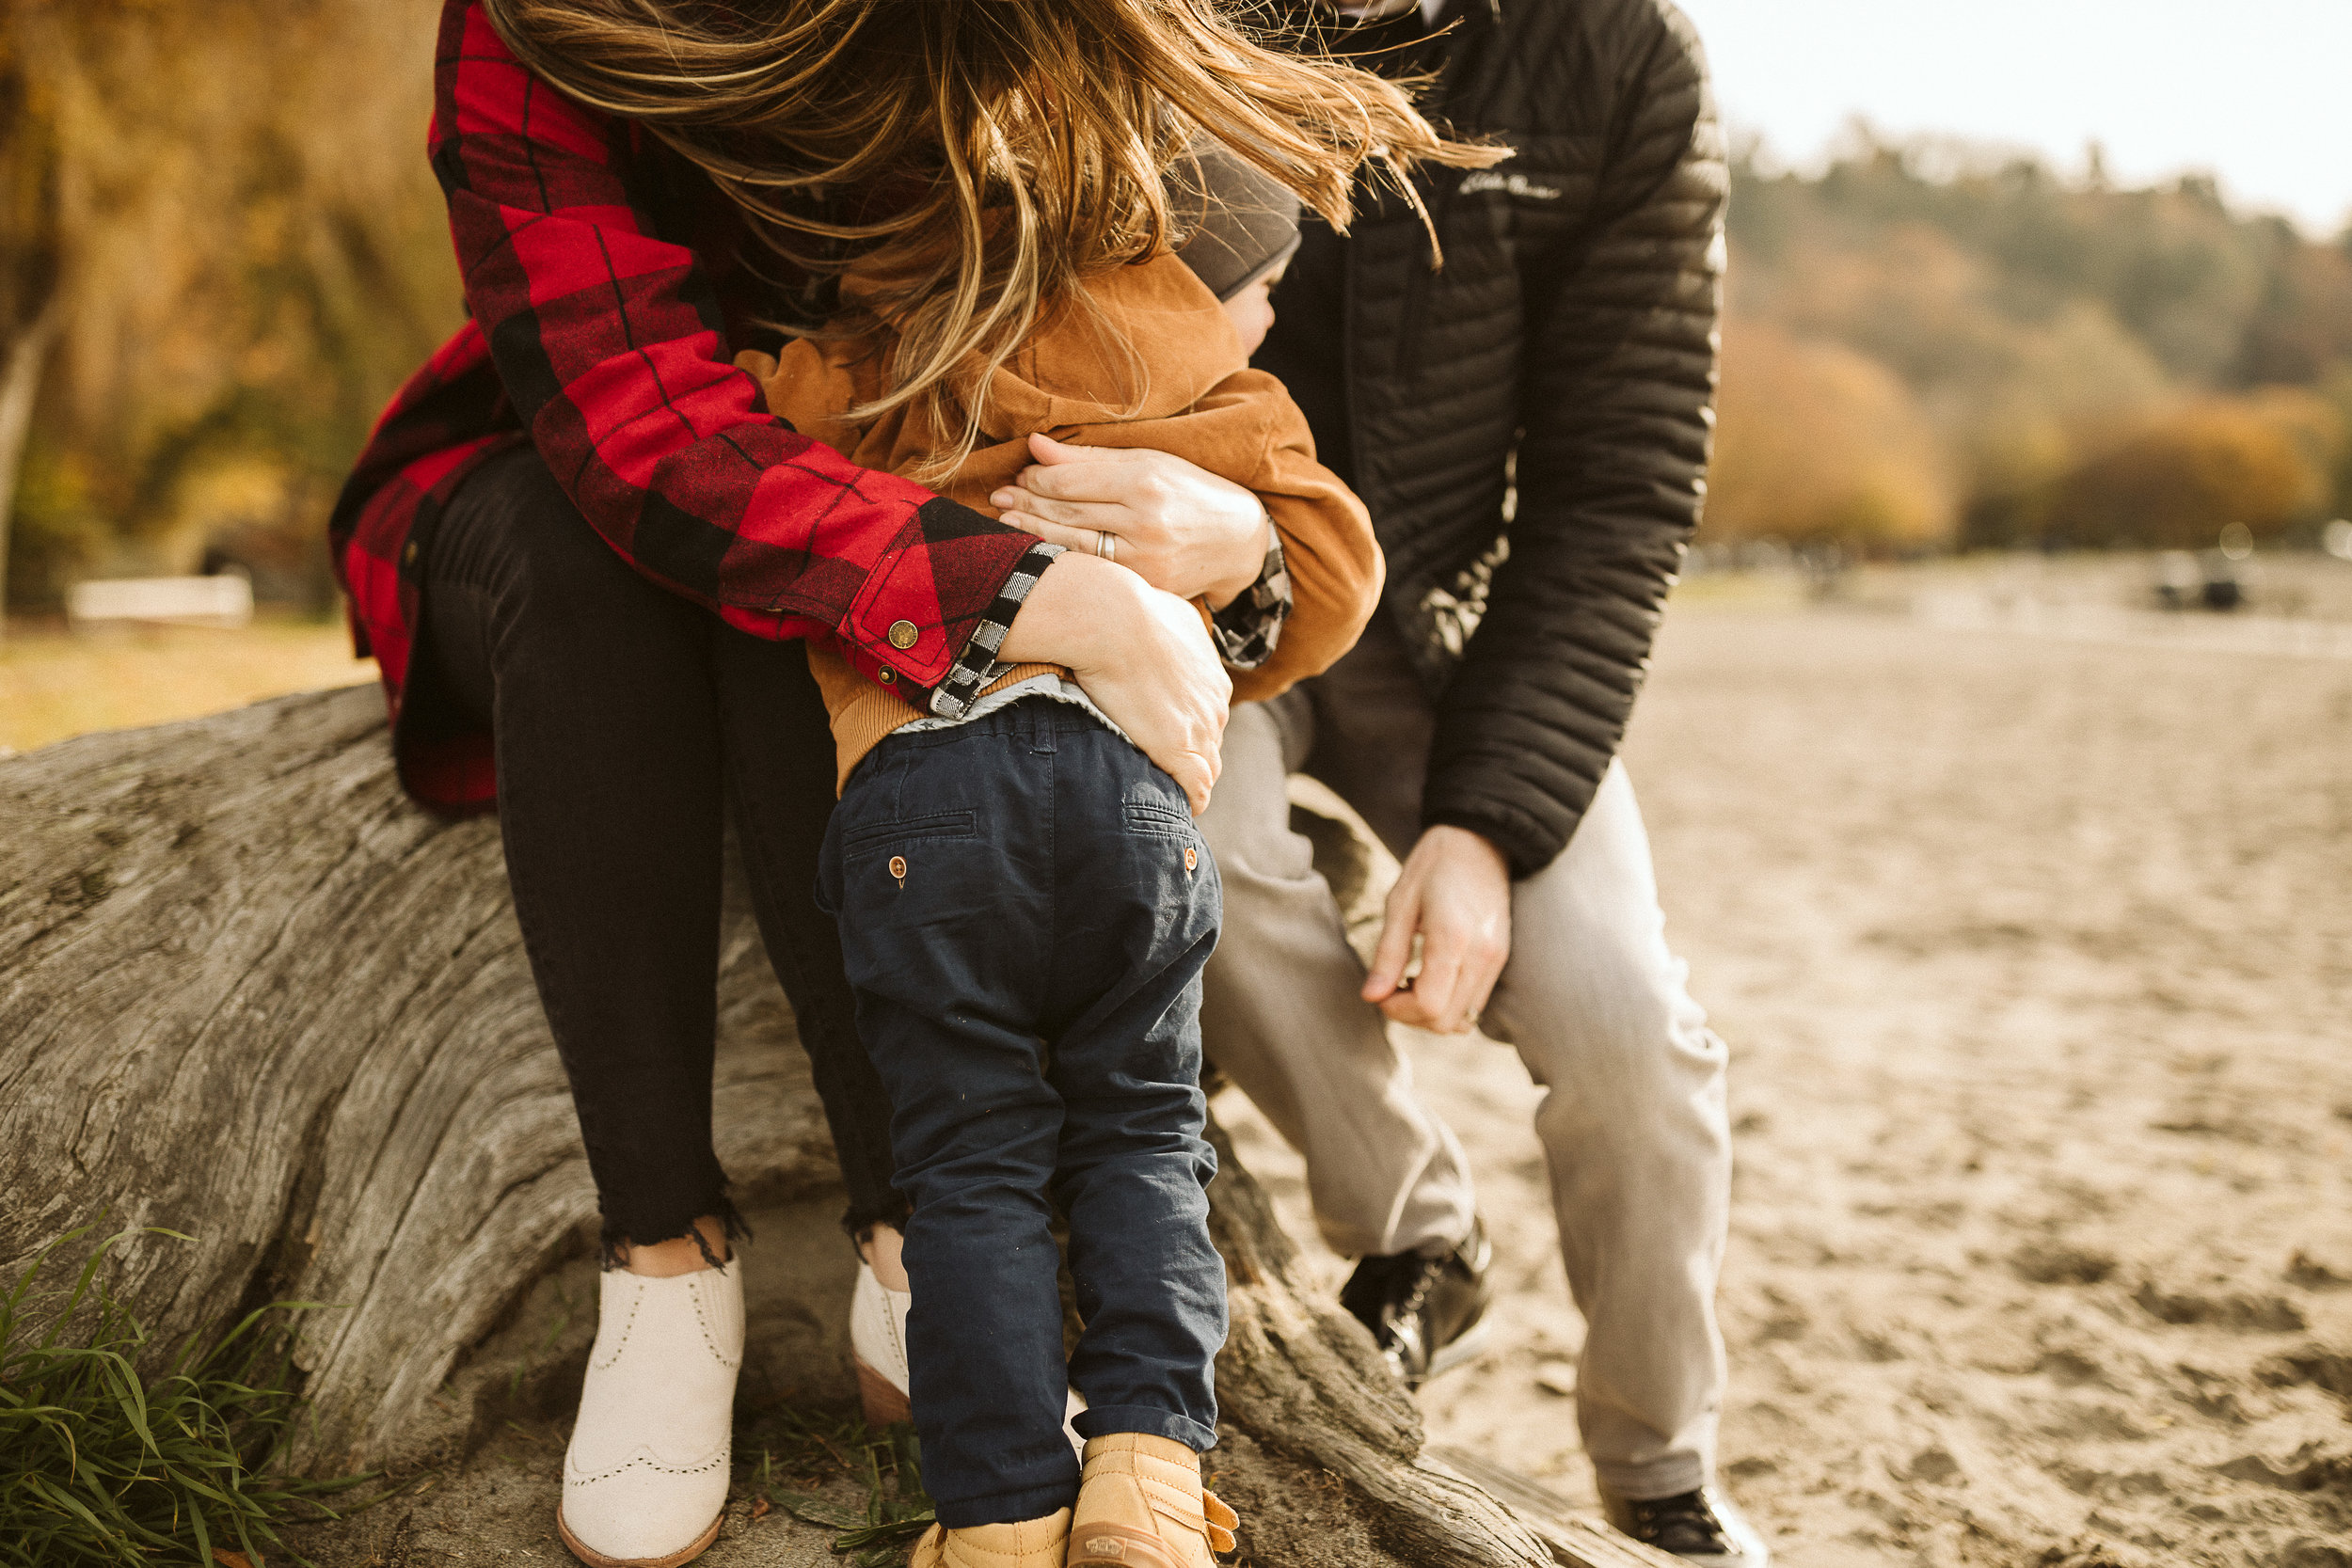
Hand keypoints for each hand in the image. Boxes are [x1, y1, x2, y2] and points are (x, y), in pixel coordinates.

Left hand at [991, 434, 1265, 607]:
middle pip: (1067, 512)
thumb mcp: (1150, 461)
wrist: (1239, 541)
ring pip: (1072, 545)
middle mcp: (1145, 522)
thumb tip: (1034, 445)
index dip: (1037, 478)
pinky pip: (1091, 571)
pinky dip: (1061, 558)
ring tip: (1007, 521)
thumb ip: (1090, 458)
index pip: (1071, 481)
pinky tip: (1038, 549)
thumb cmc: (1191, 491)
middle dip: (1027, 503)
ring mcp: (1145, 560)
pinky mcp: (1145, 587)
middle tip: (1000, 497)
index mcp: (1146, 481)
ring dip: (1033, 532)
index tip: (1019, 474)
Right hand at [998, 553, 1230, 813]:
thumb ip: (1179, 632)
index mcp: (1213, 678)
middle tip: (1161, 766)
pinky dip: (1189, 799)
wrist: (1111, 619)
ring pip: (1207, 768)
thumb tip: (1166, 632)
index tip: (1163, 736)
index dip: (1187, 728)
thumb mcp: (1171, 613)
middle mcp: (1216, 705)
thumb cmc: (1128, 609)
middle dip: (1191, 755)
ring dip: (1188, 779)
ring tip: (1165, 790)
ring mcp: (1201, 728)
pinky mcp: (1180, 750)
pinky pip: (1196, 789)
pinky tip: (1177, 806)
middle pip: (1211, 743)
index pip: (1208, 716)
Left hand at [1362, 826, 1511, 1033]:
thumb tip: (1371, 997)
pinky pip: (1475, 1003)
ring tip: (1411, 982)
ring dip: (1432, 1014)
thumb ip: (1387, 955)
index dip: (1398, 1010)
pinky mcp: (1501, 958)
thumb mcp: (1399, 904)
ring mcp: (1496, 959)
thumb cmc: (1433, 866)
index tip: (1381, 991)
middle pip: (1446, 1022)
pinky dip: (1450, 1004)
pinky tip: (1432, 978)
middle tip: (1391, 989)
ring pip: (1463, 1019)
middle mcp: (1481, 955)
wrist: (1479, 841)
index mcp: (1452, 938)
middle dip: (1412, 1016)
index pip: (1429, 1006)